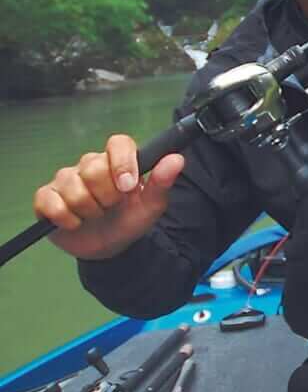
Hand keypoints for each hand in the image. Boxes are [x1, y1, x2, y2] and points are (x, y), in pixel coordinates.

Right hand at [33, 135, 185, 260]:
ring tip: (95, 216)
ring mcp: (66, 179)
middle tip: (112, 207)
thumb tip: (176, 158)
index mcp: (117, 161)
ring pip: (72, 186)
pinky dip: (65, 218)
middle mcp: (89, 165)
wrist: (110, 248)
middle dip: (107, 196)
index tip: (128, 187)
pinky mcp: (47, 197)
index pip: (118, 143)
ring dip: (88, 210)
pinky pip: (50, 201)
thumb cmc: (130, 219)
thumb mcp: (151, 205)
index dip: (122, 163)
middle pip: (93, 168)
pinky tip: (75, 223)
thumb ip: (162, 181)